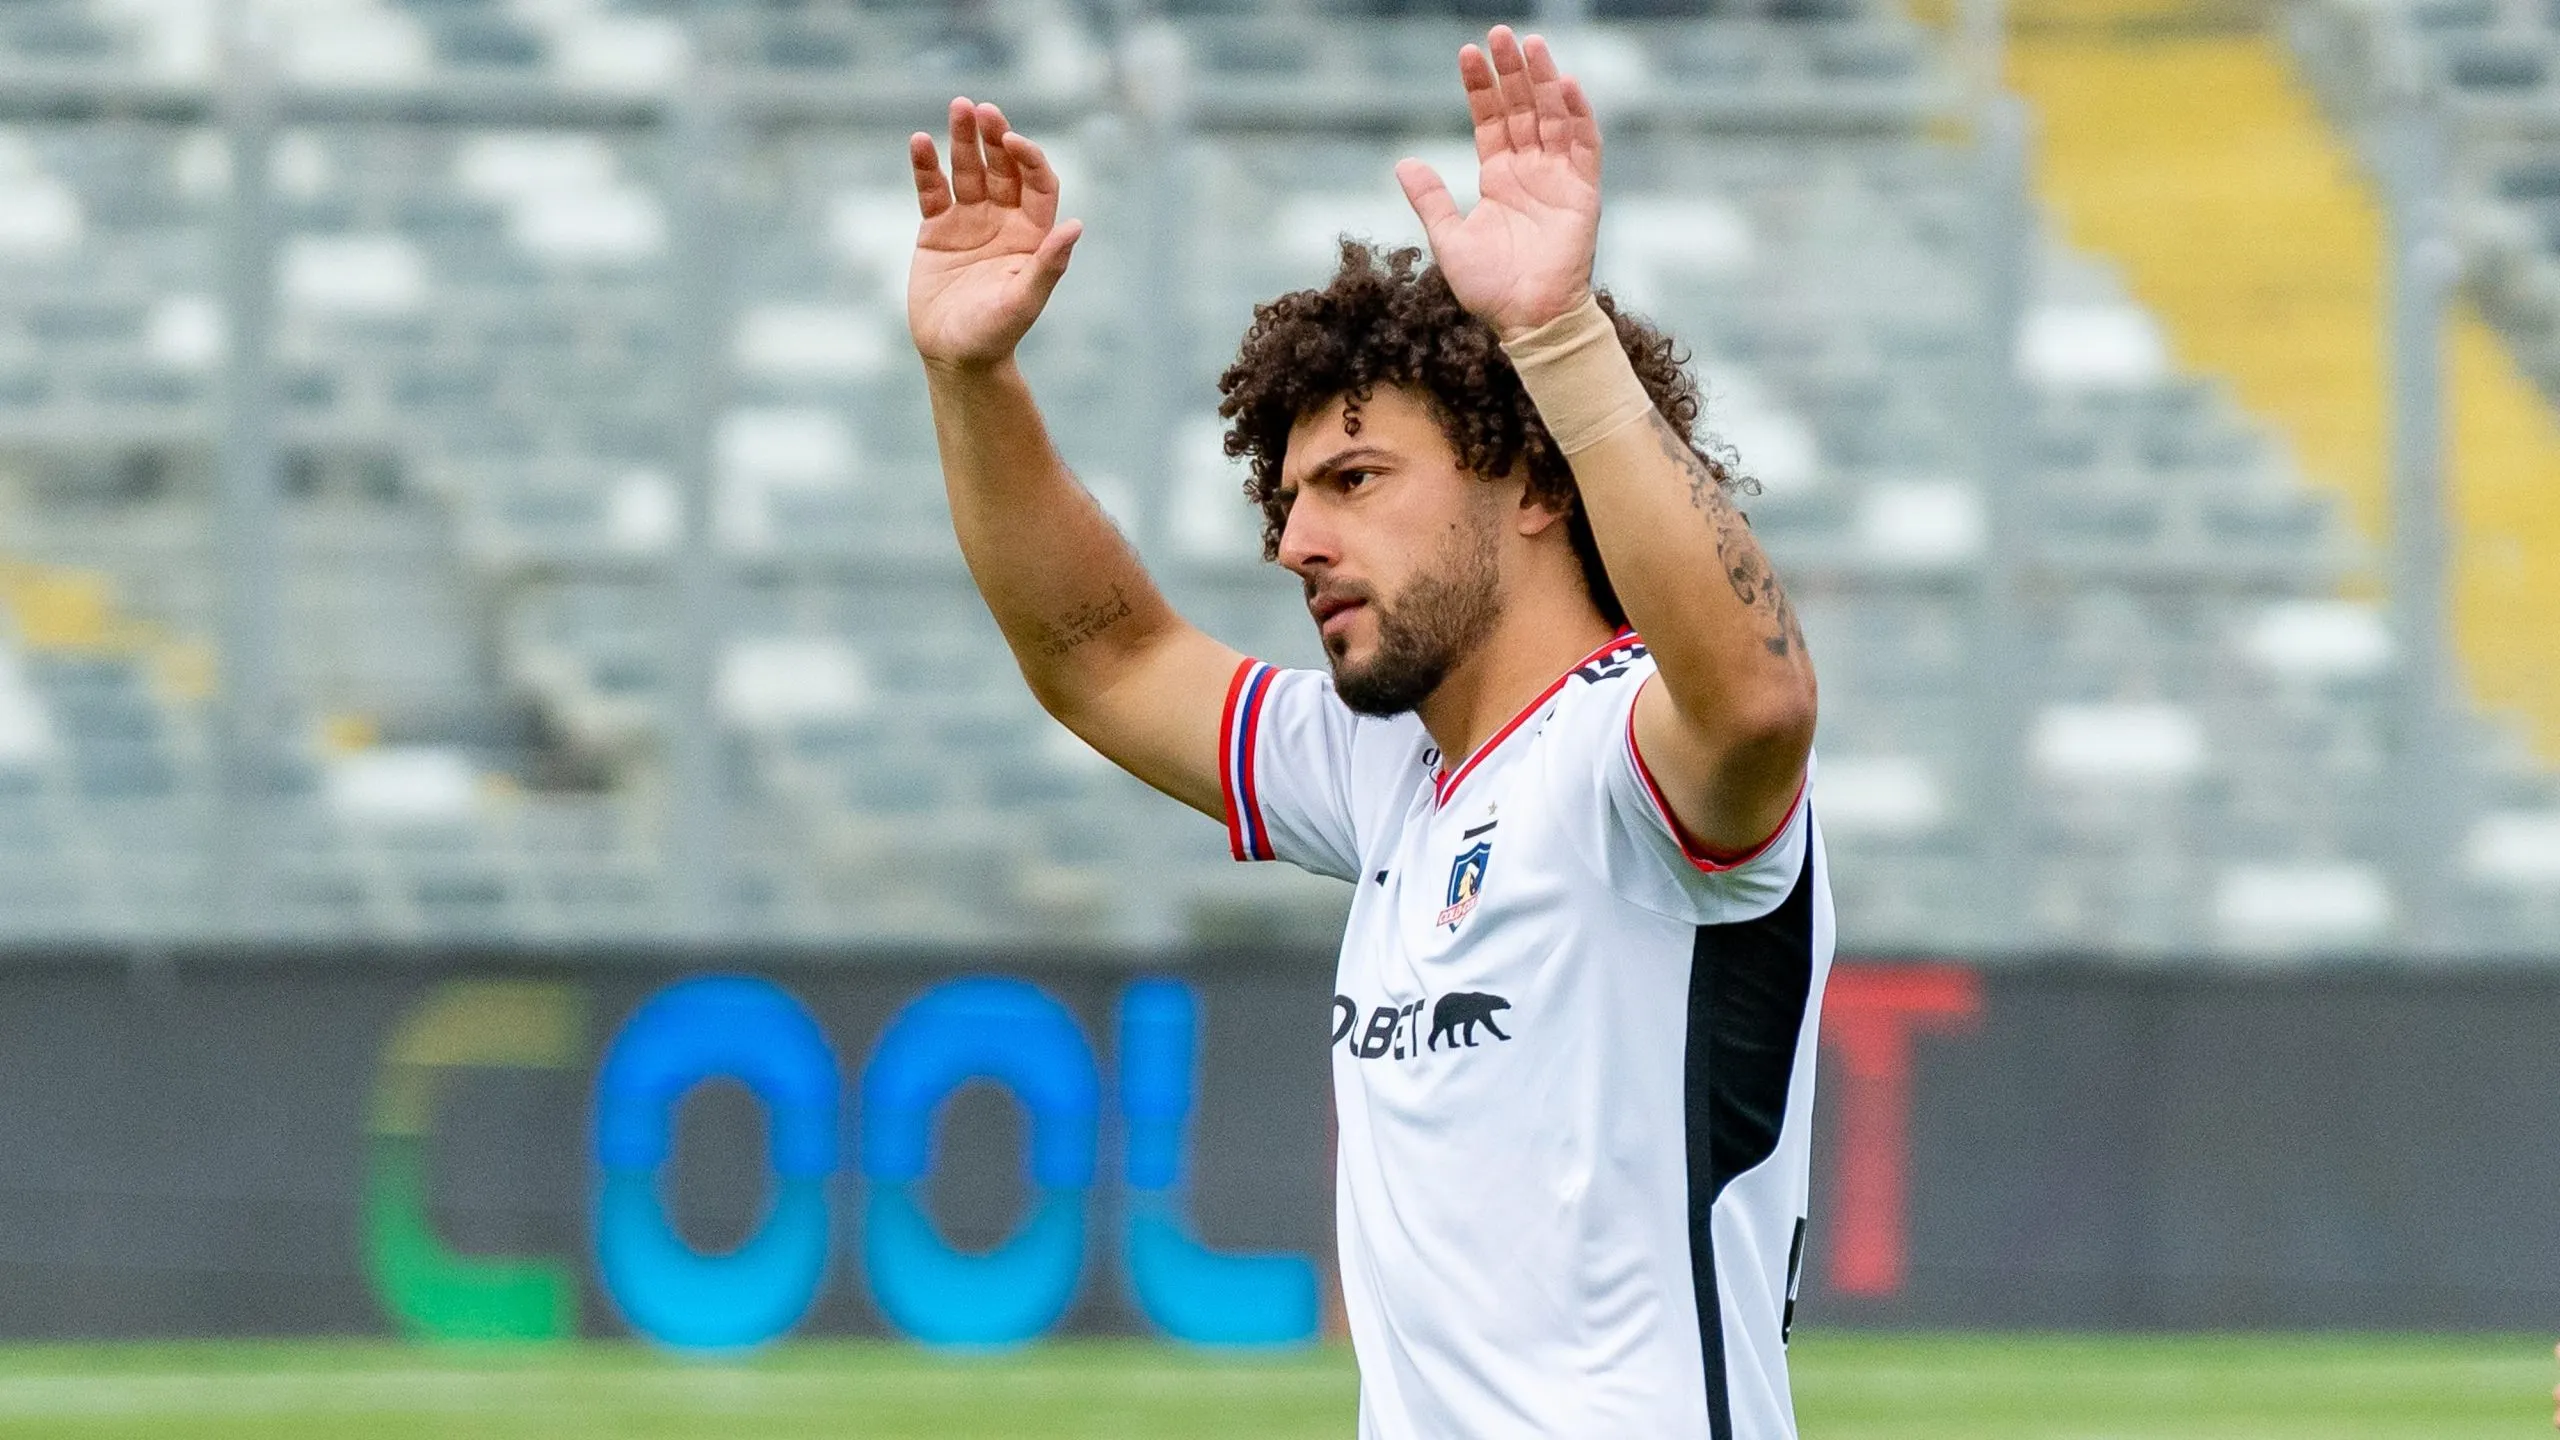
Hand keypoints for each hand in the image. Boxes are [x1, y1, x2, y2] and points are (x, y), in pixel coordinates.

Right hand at [907, 98, 1082, 370]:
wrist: (955, 356)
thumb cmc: (995, 335)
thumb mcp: (1023, 301)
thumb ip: (1049, 265)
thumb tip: (1076, 227)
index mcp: (1031, 234)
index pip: (1036, 183)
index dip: (1028, 158)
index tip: (1012, 141)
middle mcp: (1003, 221)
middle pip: (1002, 168)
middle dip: (994, 137)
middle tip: (982, 109)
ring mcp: (969, 222)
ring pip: (967, 171)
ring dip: (962, 140)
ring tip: (958, 107)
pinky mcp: (937, 230)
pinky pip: (932, 190)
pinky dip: (926, 167)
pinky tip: (919, 142)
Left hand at [1396, 26, 1601, 341]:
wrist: (1527, 320)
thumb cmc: (1490, 289)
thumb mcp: (1449, 240)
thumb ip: (1430, 199)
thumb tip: (1403, 162)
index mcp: (1499, 177)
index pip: (1490, 120)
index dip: (1480, 87)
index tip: (1467, 53)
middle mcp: (1530, 170)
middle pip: (1522, 108)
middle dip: (1511, 71)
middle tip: (1499, 33)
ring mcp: (1558, 178)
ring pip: (1552, 116)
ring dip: (1543, 81)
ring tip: (1530, 45)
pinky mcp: (1583, 191)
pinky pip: (1584, 145)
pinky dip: (1578, 114)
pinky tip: (1566, 84)